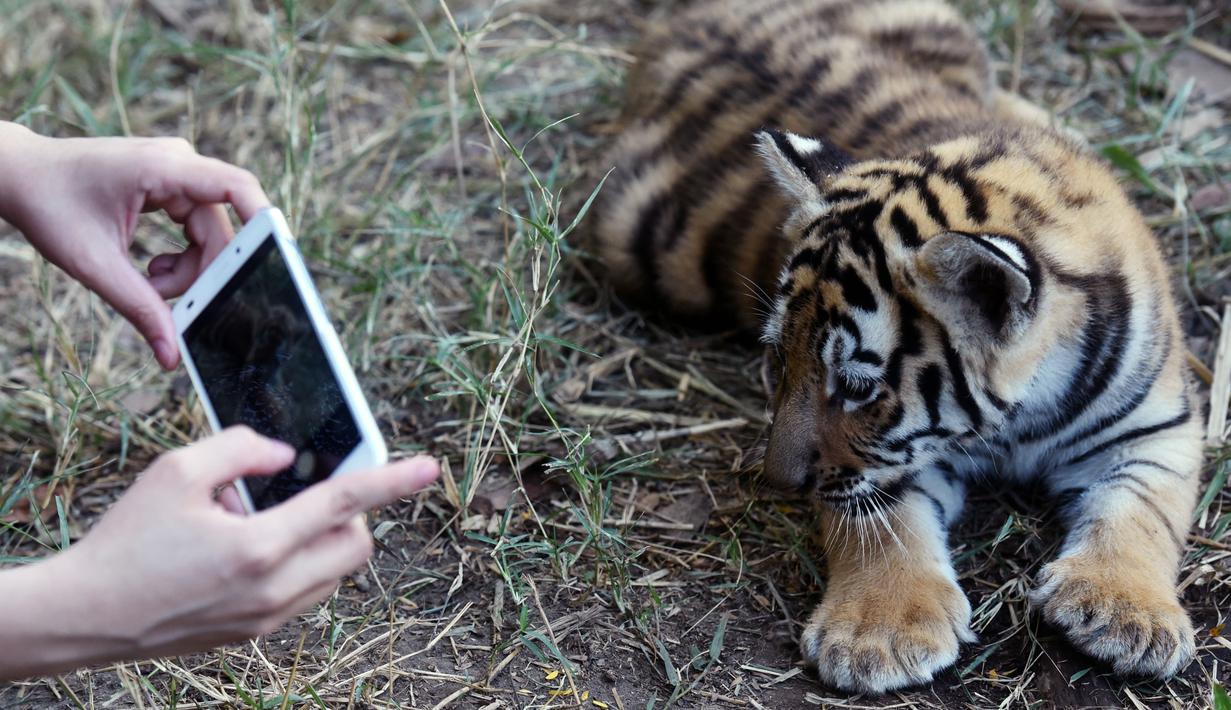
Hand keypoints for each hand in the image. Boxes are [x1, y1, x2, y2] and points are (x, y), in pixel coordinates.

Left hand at [0, 122, 269, 368]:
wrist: (20, 176)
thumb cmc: (49, 207)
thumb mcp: (94, 264)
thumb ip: (140, 308)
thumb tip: (172, 355)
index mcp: (162, 168)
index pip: (235, 187)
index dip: (264, 221)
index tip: (277, 258)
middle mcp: (179, 163)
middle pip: (222, 229)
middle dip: (205, 272)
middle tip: (174, 303)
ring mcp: (178, 172)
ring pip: (211, 234)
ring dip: (188, 269)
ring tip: (149, 283)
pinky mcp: (173, 185)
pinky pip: (197, 228)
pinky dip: (181, 257)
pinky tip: (151, 268)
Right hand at [0, 427, 438, 680]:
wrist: (86, 616)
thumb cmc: (126, 540)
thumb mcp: (177, 471)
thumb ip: (241, 448)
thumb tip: (286, 455)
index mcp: (259, 548)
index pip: (345, 503)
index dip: (392, 480)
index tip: (430, 467)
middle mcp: (273, 590)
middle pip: (357, 545)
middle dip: (352, 514)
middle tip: (308, 492)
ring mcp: (267, 618)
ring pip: (335, 573)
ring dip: (323, 540)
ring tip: (263, 520)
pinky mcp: (255, 634)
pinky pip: (306, 593)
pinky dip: (300, 565)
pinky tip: (252, 549)